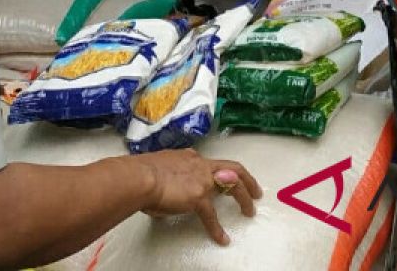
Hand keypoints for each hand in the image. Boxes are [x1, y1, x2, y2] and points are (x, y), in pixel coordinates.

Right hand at [135, 149, 261, 245]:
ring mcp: (202, 180)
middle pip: (233, 168)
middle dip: (247, 179)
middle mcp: (200, 165)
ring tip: (250, 211)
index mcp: (188, 158)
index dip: (216, 170)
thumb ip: (165, 178)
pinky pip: (212, 217)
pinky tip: (222, 239)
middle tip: (255, 191)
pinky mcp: (199, 197)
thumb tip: (160, 193)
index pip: (208, 163)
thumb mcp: (157, 168)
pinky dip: (217, 229)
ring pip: (234, 185)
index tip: (219, 177)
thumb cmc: (141, 173)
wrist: (140, 177)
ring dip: (244, 199)